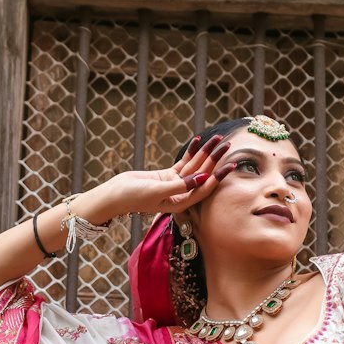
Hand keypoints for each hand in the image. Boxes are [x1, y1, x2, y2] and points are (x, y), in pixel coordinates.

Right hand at [94, 134, 235, 220]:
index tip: (228, 166)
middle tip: (226, 145)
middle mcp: (181, 195)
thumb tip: (202, 177)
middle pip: (201, 175)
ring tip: (216, 139)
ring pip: (194, 167)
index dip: (217, 178)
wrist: (114, 194)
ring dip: (204, 153)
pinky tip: (198, 142)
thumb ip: (181, 185)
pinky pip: (183, 163)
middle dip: (214, 161)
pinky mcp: (168, 176)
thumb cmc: (133, 197)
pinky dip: (190, 153)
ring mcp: (175, 185)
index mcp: (180, 204)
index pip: (203, 190)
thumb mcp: (158, 191)